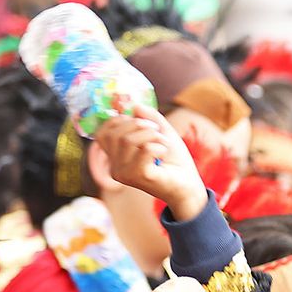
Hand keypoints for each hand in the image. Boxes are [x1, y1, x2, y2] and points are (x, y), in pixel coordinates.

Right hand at [92, 106, 207, 221]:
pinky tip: (164, 155)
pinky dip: (159, 146)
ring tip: (163, 143)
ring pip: (128, 140)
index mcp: (115, 157)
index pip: (103, 133)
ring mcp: (124, 174)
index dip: (121, 121)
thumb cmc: (174, 161)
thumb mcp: (161, 132)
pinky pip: (145, 149)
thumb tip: (135, 105)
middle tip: (157, 133)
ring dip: (152, 135)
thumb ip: (149, 117)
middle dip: (140, 125)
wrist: (188, 185)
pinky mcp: (138, 176)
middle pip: (116, 134)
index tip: (142, 123)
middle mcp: (115, 167)